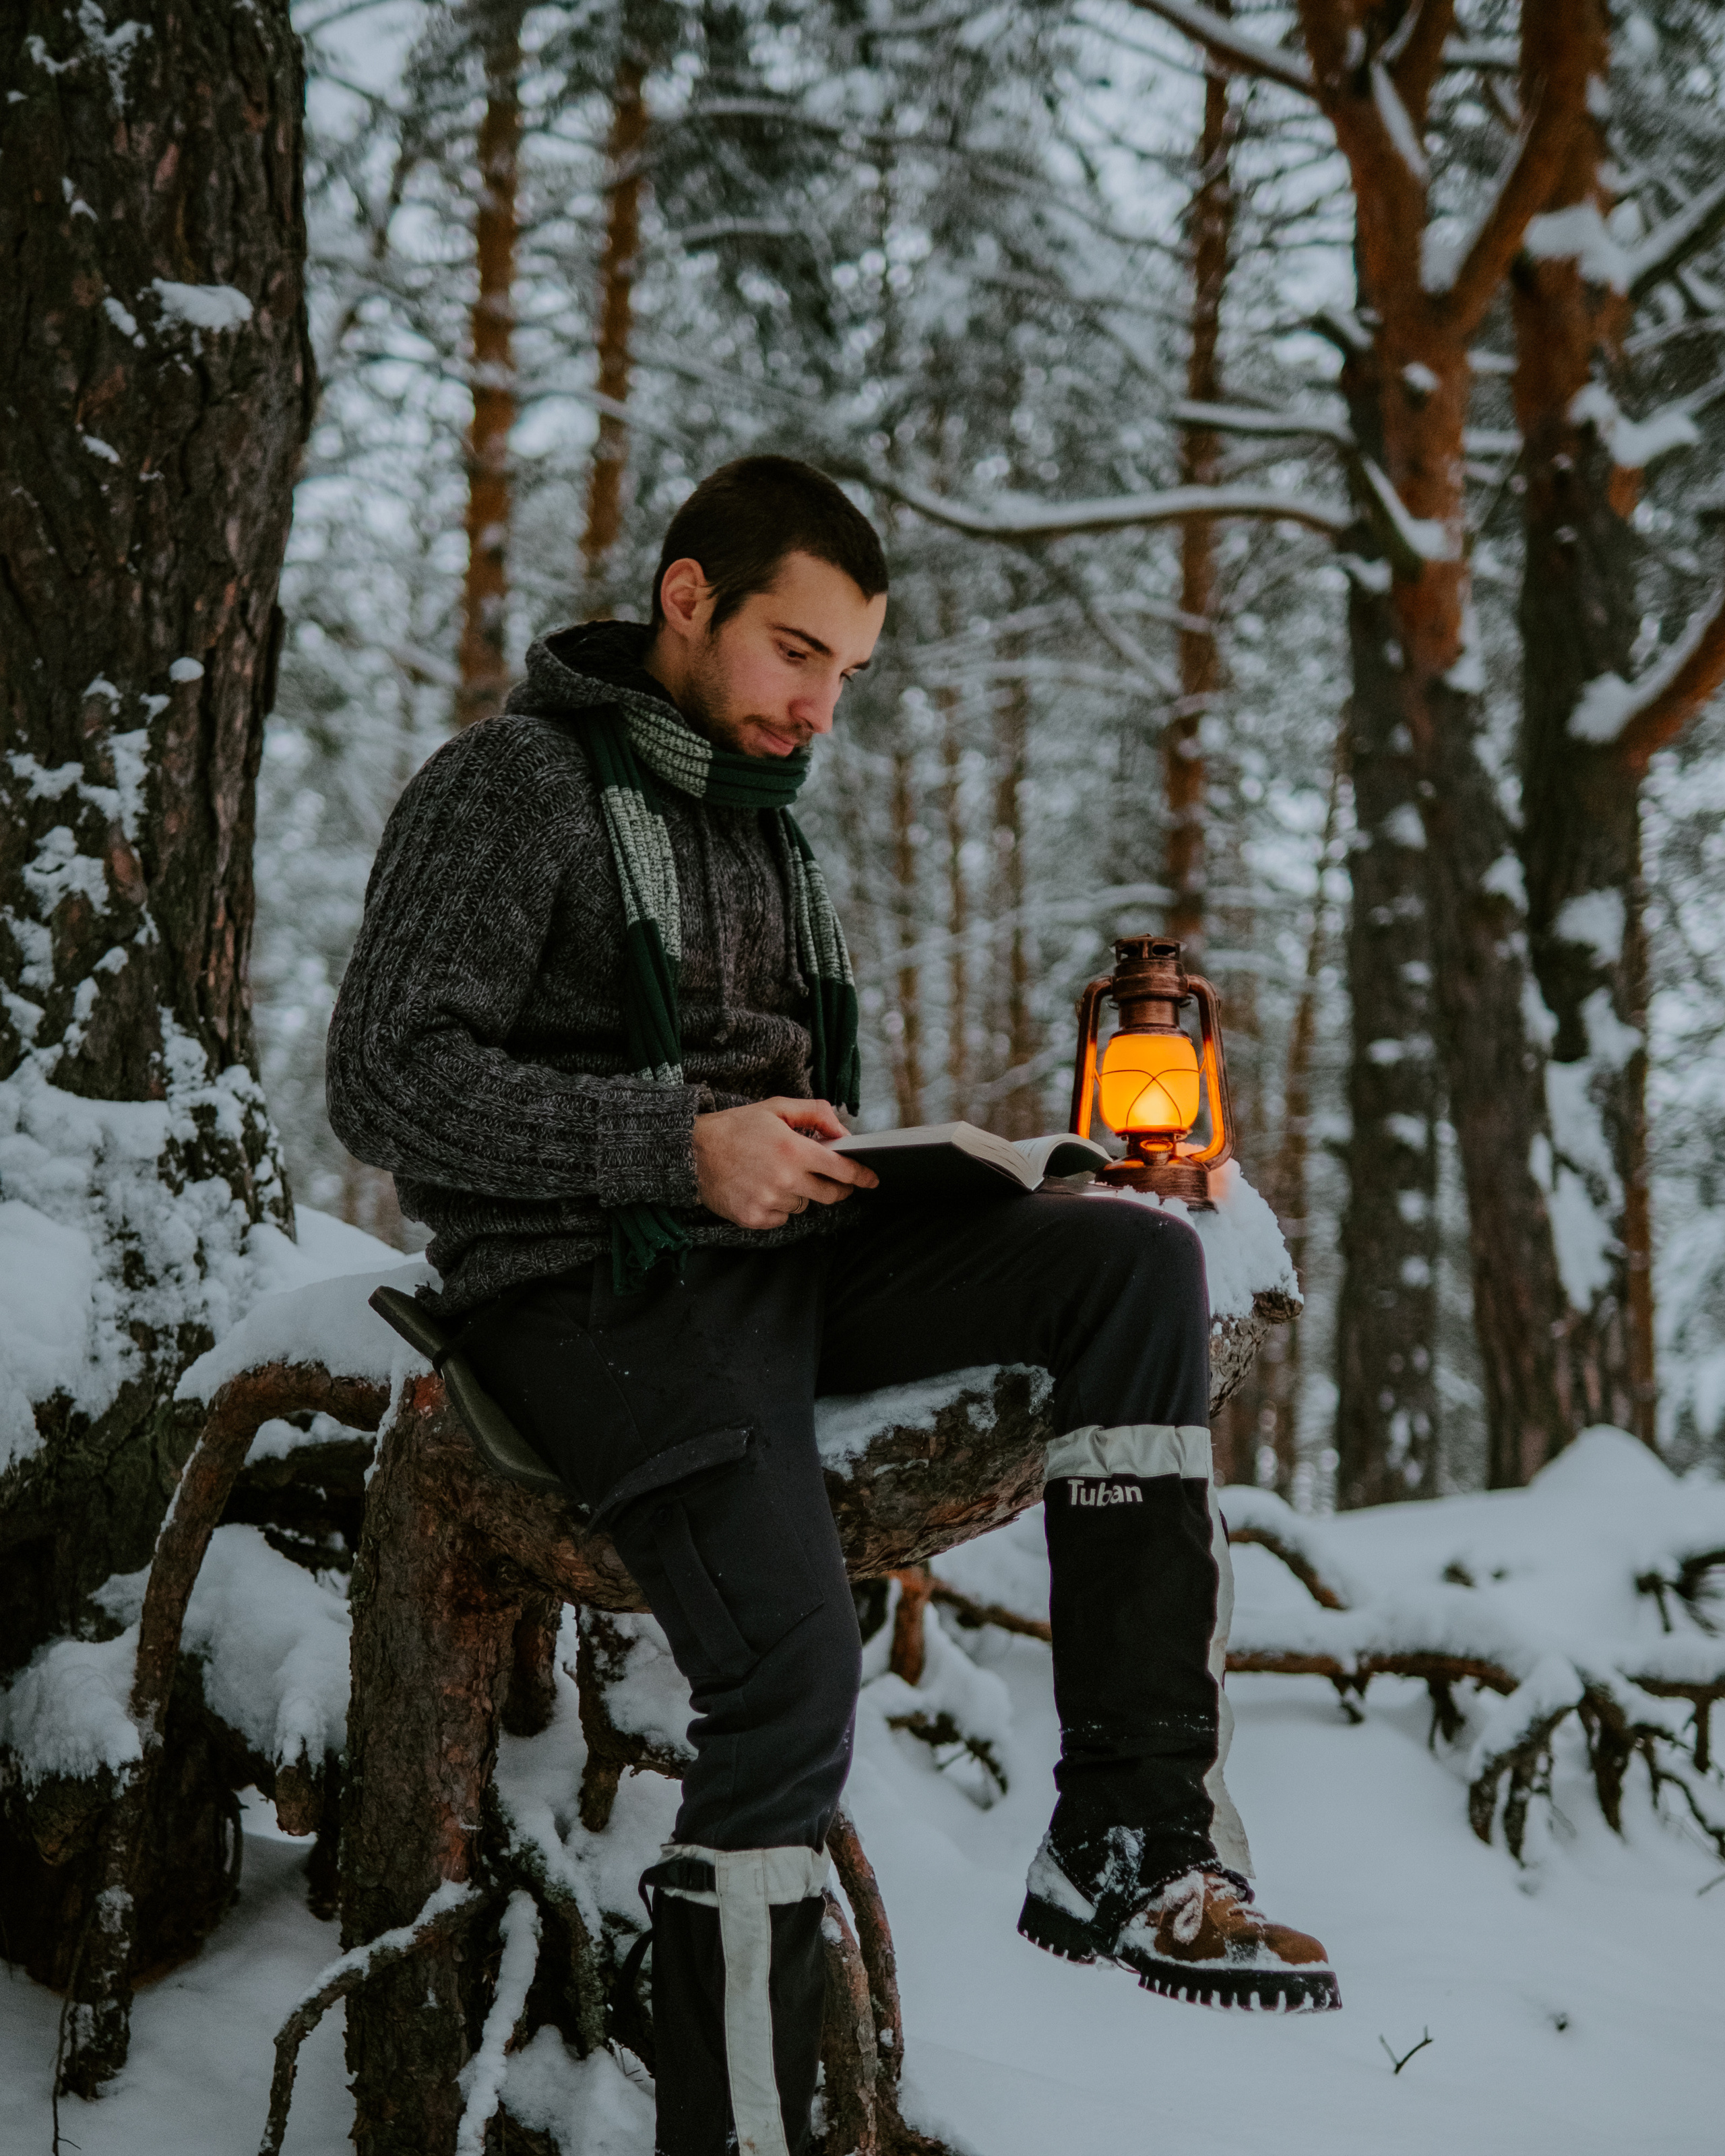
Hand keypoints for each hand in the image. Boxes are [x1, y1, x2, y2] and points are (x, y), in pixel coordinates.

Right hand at [692, 1097, 877, 1229]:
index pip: (841, 1170)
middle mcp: (785, 1180)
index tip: (871, 1180)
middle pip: (829, 1195)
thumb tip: (844, 1131)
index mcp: (794, 1150)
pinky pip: (782, 1218)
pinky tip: (760, 1188)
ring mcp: (769, 1202)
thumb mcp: (777, 1108)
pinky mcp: (754, 1218)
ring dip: (799, 1194)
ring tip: (774, 1174)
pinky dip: (778, 1207)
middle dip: (836, 1188)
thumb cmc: (737, 1127)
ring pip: (803, 1206)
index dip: (861, 1176)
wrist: (691, 1152)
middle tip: (828, 1179)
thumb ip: (816, 1113)